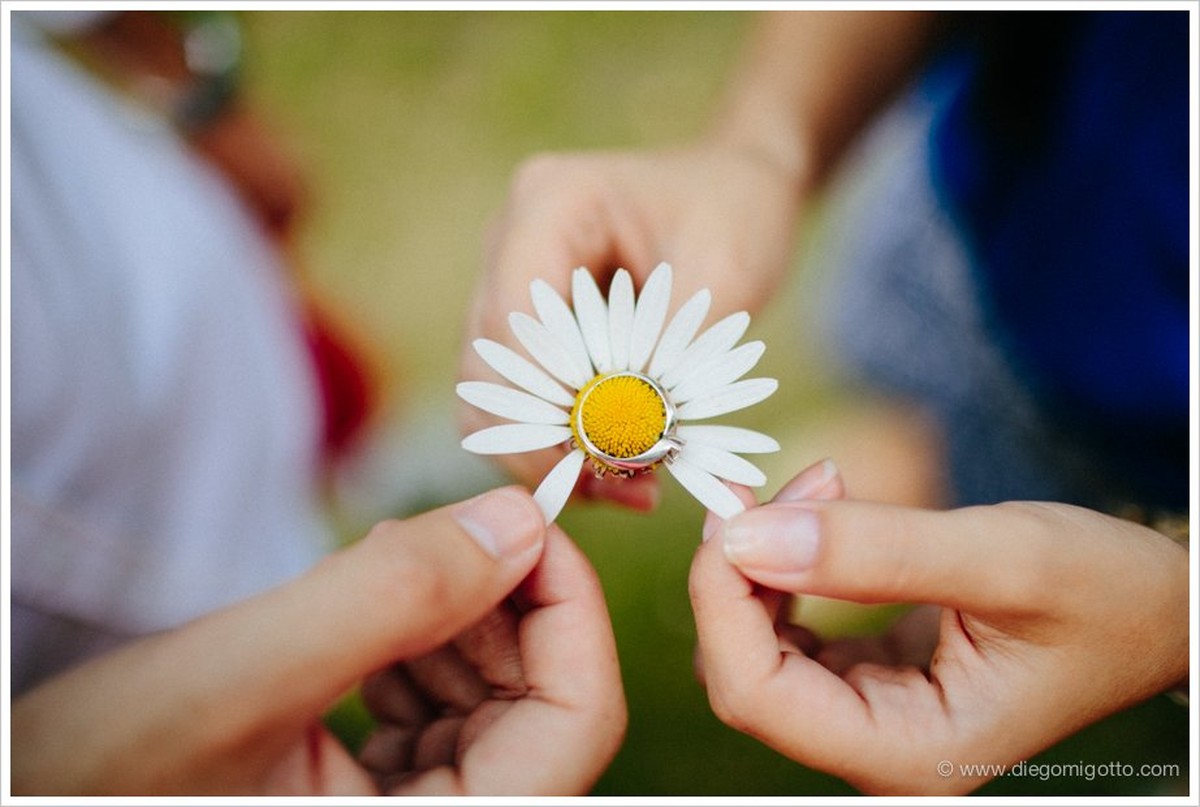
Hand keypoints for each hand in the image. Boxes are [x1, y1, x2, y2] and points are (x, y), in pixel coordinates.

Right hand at [12, 487, 625, 795]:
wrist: (29, 799)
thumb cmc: (95, 782)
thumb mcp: (239, 679)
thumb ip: (389, 599)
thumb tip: (517, 523)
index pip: (577, 725)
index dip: (572, 609)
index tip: (529, 518)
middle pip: (543, 707)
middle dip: (504, 604)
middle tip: (438, 533)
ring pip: (492, 703)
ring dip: (456, 620)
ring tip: (380, 570)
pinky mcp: (371, 801)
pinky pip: (437, 716)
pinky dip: (416, 647)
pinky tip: (365, 616)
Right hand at [460, 142, 802, 508]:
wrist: (731, 191)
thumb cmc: (733, 212)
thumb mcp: (726, 270)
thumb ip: (673, 347)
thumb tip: (630, 433)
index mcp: (550, 202)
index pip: (515, 317)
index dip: (548, 396)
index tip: (604, 456)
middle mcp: (508, 240)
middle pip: (489, 365)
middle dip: (546, 439)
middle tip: (622, 487)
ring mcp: (506, 284)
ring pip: (491, 394)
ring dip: (547, 452)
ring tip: (625, 488)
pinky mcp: (522, 327)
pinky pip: (515, 400)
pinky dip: (556, 444)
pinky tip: (616, 469)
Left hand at [689, 462, 1188, 794]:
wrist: (1159, 610)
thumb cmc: (1108, 592)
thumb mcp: (1005, 557)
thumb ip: (875, 552)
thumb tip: (745, 536)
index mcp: (905, 754)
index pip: (754, 693)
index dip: (720, 598)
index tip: (733, 508)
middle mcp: (876, 751)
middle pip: (742, 672)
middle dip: (738, 571)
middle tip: (776, 483)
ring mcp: (868, 719)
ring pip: (754, 648)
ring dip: (759, 563)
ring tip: (818, 486)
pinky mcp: (866, 680)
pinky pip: (786, 632)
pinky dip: (785, 568)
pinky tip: (820, 517)